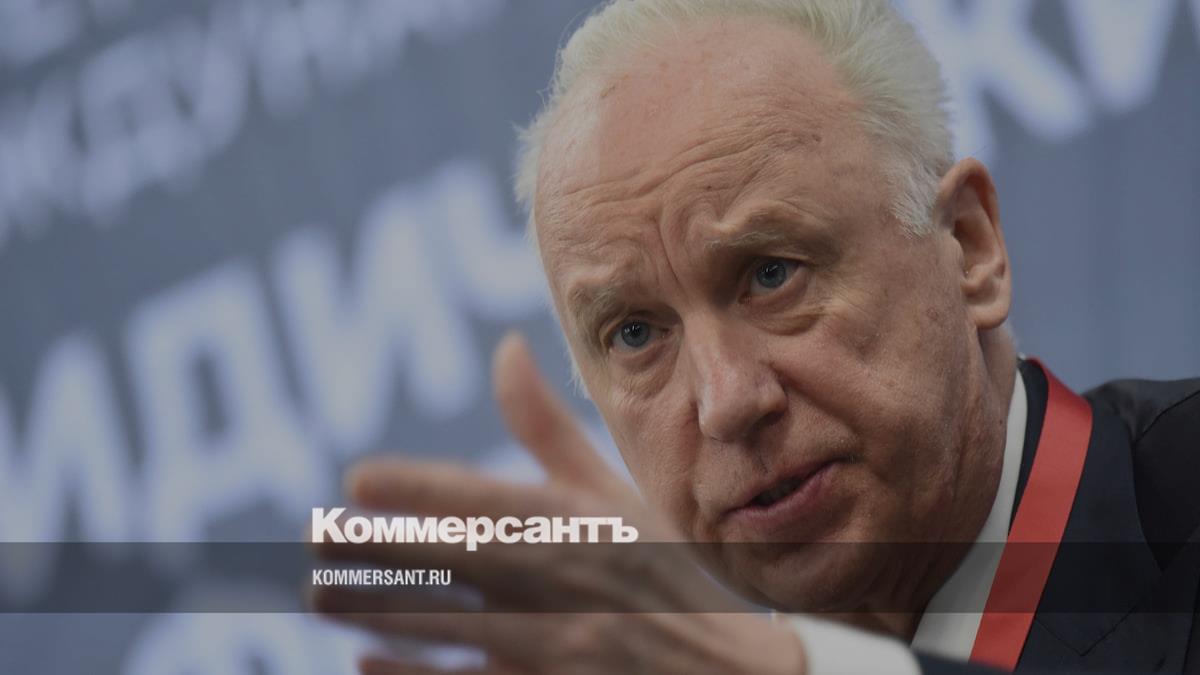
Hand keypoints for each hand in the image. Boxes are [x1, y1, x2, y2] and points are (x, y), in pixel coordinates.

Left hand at [311, 333, 807, 674]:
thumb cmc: (671, 574)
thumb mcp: (619, 496)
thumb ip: (550, 429)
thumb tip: (506, 347)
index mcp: (587, 526)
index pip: (496, 502)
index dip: (424, 491)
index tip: (358, 479)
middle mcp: (572, 584)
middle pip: (463, 565)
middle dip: (386, 550)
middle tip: (316, 536)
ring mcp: (563, 649)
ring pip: (457, 630)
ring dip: (385, 612)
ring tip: (322, 595)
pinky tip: (366, 665)